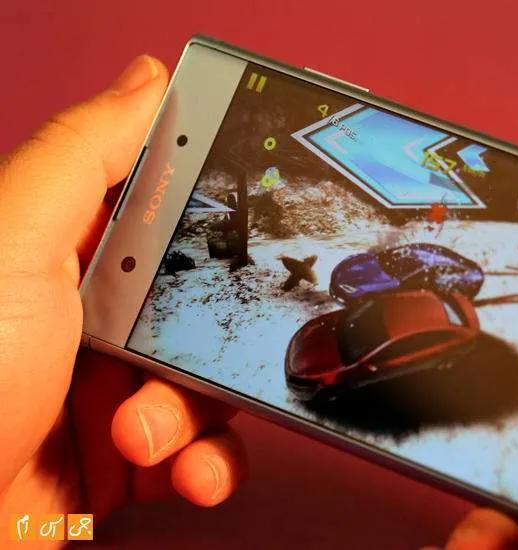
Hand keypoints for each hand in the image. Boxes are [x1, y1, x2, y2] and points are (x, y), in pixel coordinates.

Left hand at [0, 56, 246, 525]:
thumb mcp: (14, 240)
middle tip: (179, 354)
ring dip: (202, 414)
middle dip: (212, 338)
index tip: (255, 228)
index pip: (165, 215)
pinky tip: (184, 475)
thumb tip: (148, 79)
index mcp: (67, 255)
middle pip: (205, 305)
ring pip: (212, 381)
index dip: (214, 219)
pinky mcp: (129, 459)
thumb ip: (85, 154)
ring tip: (148, 436)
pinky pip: (204, 451)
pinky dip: (209, 466)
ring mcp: (113, 392)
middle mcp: (92, 319)